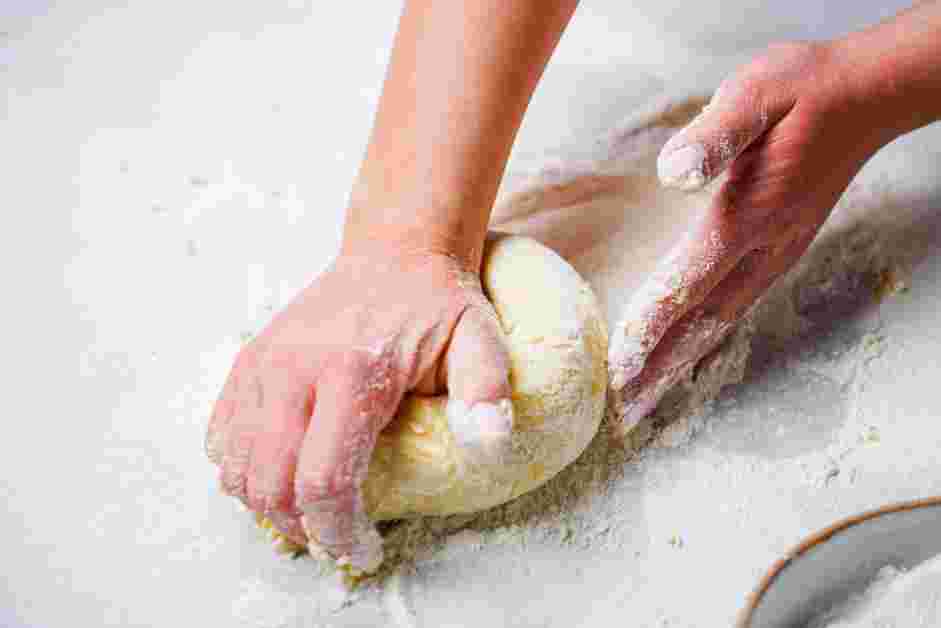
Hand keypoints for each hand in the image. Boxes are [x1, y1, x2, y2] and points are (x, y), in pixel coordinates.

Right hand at [205, 243, 511, 572]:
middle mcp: (294, 368)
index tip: (364, 550)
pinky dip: (242, 469)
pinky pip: (221, 434)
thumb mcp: (480, 339)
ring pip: (236, 466)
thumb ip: (486, 390)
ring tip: (311, 513)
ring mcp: (264, 364)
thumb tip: (490, 444)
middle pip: (270, 483)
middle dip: (302, 529)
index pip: (322, 480)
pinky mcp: (250, 361)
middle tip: (338, 539)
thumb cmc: (437, 303)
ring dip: (268, 504)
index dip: (339, 531)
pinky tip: (282, 472)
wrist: (394, 252)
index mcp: (351, 371)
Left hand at [608, 41, 890, 428]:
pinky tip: (687, 356)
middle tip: (623, 414)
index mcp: (749, 213)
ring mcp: (776, 254)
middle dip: (659, 368)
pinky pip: (735, 309)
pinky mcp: (779, 251)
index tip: (617, 367)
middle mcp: (765, 247)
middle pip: (703, 322)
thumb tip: (674, 172)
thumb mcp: (757, 92)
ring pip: (720, 324)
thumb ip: (717, 132)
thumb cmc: (805, 90)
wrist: (865, 97)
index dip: (651, 326)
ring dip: (680, 365)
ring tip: (645, 402)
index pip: (688, 283)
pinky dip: (704, 341)